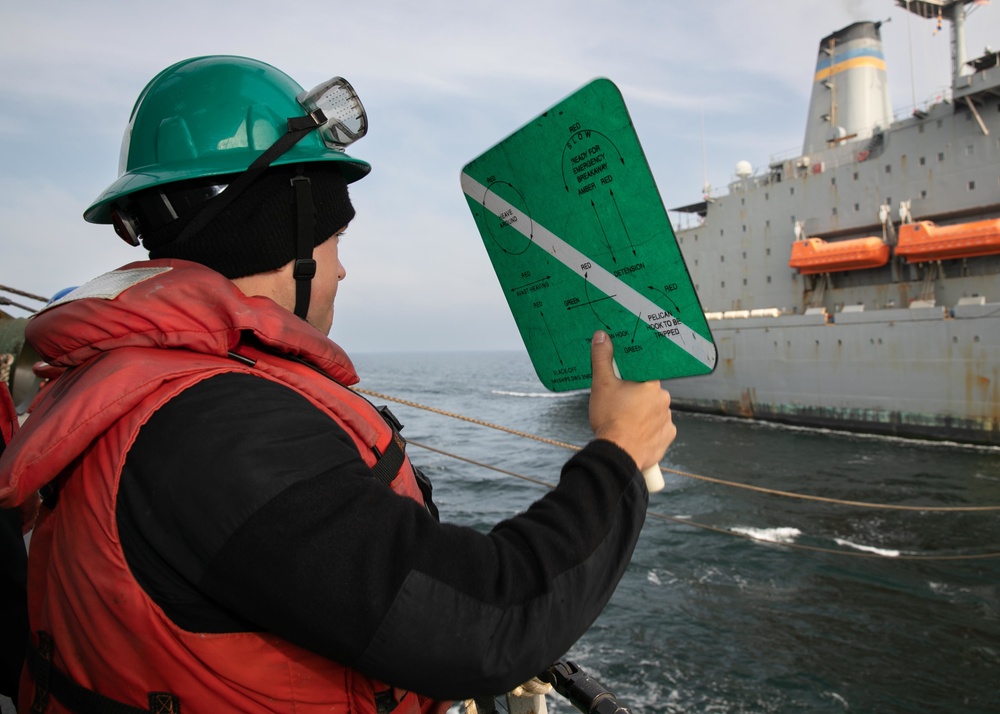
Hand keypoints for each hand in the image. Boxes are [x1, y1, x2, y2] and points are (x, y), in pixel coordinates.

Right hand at [588, 330, 675, 471]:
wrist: (617, 453)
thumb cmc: (610, 419)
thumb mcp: (602, 385)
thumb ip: (602, 359)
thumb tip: (601, 336)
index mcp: (652, 384)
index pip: (645, 373)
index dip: (633, 377)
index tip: (623, 383)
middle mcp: (664, 400)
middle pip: (649, 393)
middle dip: (636, 396)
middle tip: (619, 404)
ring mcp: (667, 420)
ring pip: (654, 411)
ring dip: (643, 414)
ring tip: (625, 422)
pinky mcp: (666, 438)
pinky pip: (659, 430)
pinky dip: (649, 431)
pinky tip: (635, 433)